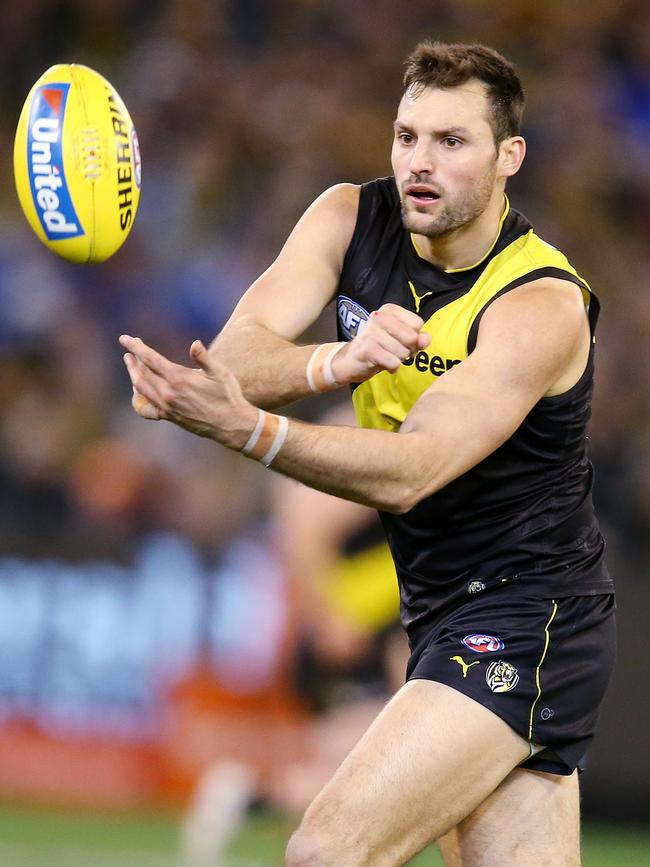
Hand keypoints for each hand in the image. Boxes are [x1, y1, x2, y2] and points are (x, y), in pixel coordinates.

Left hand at [119, 335, 257, 448]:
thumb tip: (195, 344)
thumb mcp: (220, 373)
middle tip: (131, 349)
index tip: (125, 338)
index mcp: (179, 379)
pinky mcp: (169, 416)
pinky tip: (140, 390)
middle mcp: (168, 393)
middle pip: (142, 372)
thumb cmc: (228, 396)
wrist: (230, 424)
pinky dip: (139, 396)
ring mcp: (167, 406)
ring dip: (134, 374)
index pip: (150, 359)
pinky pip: (146, 406)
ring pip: (141, 388)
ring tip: (131, 364)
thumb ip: (204, 358)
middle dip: (134, 358)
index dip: (136, 347)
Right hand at [332, 303, 430, 383]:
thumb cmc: (379, 347)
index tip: (401, 341)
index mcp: (389, 310)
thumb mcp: (401, 339)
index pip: (417, 323)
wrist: (350, 361)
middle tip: (394, 351)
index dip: (414, 337)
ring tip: (386, 356)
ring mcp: (371, 332)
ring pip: (403, 352)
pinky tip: (382, 364)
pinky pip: (394, 363)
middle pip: (412, 338)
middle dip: (407, 350)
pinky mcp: (367, 349)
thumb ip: (418, 337)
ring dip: (398, 360)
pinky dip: (392, 368)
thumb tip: (424, 340)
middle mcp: (379, 317)